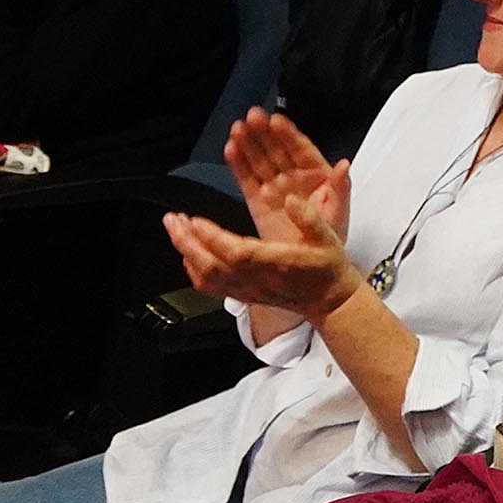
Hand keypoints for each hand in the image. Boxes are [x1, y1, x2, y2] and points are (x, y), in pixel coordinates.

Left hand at [163, 199, 360, 318]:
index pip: (238, 253)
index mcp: (278, 263)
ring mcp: (247, 289)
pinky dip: (193, 270)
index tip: (197, 220)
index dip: (213, 238)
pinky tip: (187, 254)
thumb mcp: (329, 237)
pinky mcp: (242, 294)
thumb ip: (310, 218)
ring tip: (176, 230)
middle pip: (213, 265)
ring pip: (207, 276)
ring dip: (186, 252)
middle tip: (173, 219)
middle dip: (187, 242)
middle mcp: (258, 279)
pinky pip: (210, 286)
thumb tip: (293, 201)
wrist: (328, 300)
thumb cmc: (327, 268)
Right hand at [222, 108, 350, 247]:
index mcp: (316, 176)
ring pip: (260, 160)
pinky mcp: (258, 201)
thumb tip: (344, 165)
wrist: (311, 266)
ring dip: (248, 143)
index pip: (301, 149)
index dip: (288, 134)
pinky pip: (247, 179)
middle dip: (265, 132)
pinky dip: (238, 165)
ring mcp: (275, 187)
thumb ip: (341, 188)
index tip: (277, 121)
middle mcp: (294, 177)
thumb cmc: (329, 237)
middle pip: (277, 149)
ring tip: (237, 129)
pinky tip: (231, 149)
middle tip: (252, 116)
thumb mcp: (338, 214)